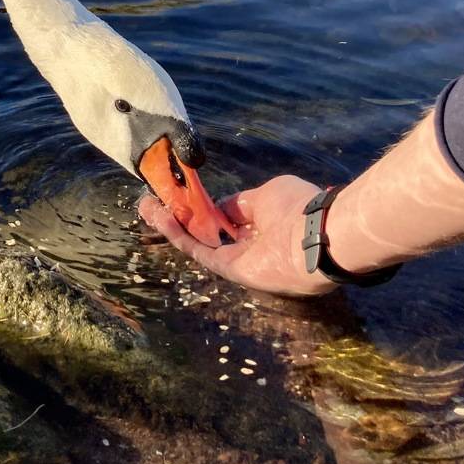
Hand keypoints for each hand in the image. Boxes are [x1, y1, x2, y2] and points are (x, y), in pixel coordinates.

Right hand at [137, 175, 339, 297]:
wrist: (316, 236)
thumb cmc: (297, 207)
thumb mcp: (267, 194)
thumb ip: (243, 203)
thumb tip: (221, 207)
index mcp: (263, 223)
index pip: (228, 217)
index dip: (206, 207)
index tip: (183, 195)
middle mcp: (250, 243)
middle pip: (209, 231)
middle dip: (182, 217)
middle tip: (157, 202)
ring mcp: (239, 258)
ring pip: (199, 241)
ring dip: (172, 225)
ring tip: (147, 208)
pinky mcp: (230, 269)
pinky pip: (200, 250)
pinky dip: (178, 235)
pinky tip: (159, 217)